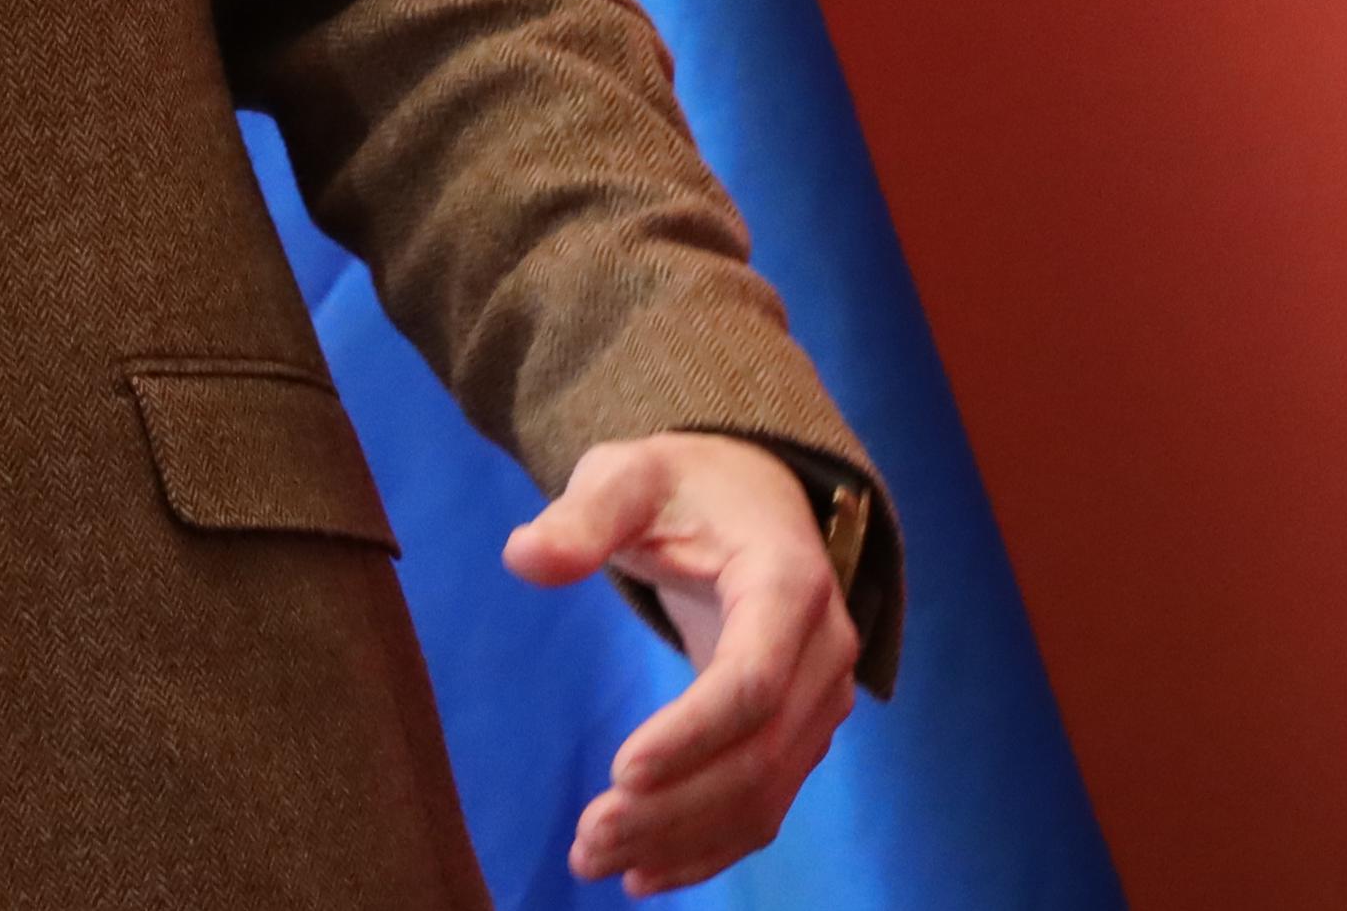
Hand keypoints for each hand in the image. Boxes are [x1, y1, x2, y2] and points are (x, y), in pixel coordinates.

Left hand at [502, 433, 858, 896]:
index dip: (691, 734)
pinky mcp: (803, 731)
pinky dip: (710, 849)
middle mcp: (824, 648)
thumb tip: (523, 556)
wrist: (751, 496)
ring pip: (765, 793)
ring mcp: (822, 697)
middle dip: (676, 806)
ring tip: (595, 859)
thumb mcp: (629, 475)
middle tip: (588, 836)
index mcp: (789, 580)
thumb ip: (581, 515)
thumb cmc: (684, 486)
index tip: (619, 770)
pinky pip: (767, 806)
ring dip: (684, 839)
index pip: (753, 679)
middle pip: (760, 752)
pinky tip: (644, 875)